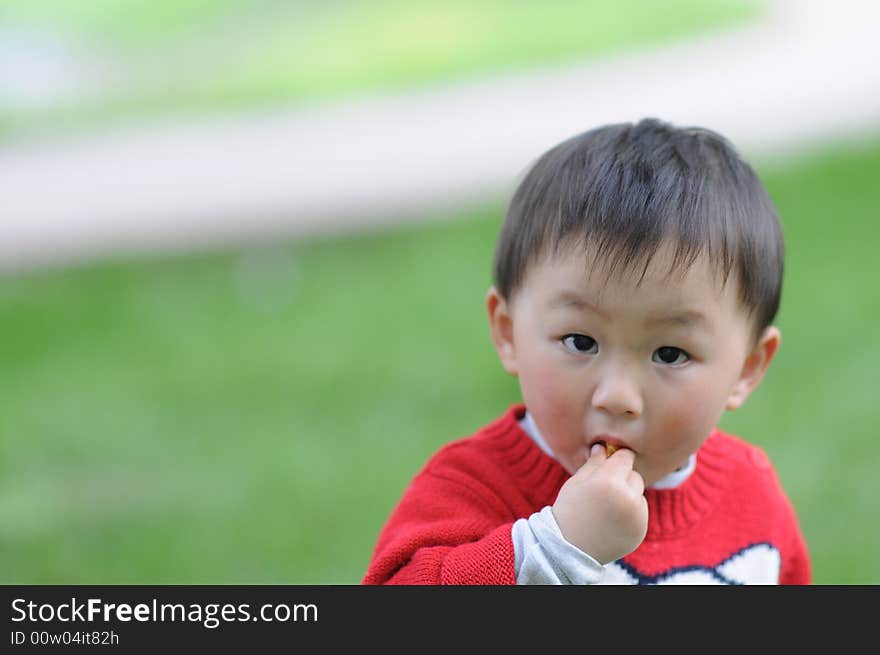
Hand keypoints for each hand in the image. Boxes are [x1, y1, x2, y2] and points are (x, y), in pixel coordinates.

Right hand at [552, 444, 647, 564]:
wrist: (569, 548)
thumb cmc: (569, 510)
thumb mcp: (577, 482)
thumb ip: (594, 463)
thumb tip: (603, 447)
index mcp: (610, 482)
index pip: (625, 457)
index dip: (618, 457)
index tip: (612, 459)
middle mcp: (628, 498)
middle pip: (634, 476)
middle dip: (622, 478)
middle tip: (604, 488)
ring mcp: (637, 517)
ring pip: (639, 494)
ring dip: (628, 495)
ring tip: (606, 507)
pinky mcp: (640, 531)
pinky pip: (640, 513)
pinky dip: (630, 513)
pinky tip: (612, 520)